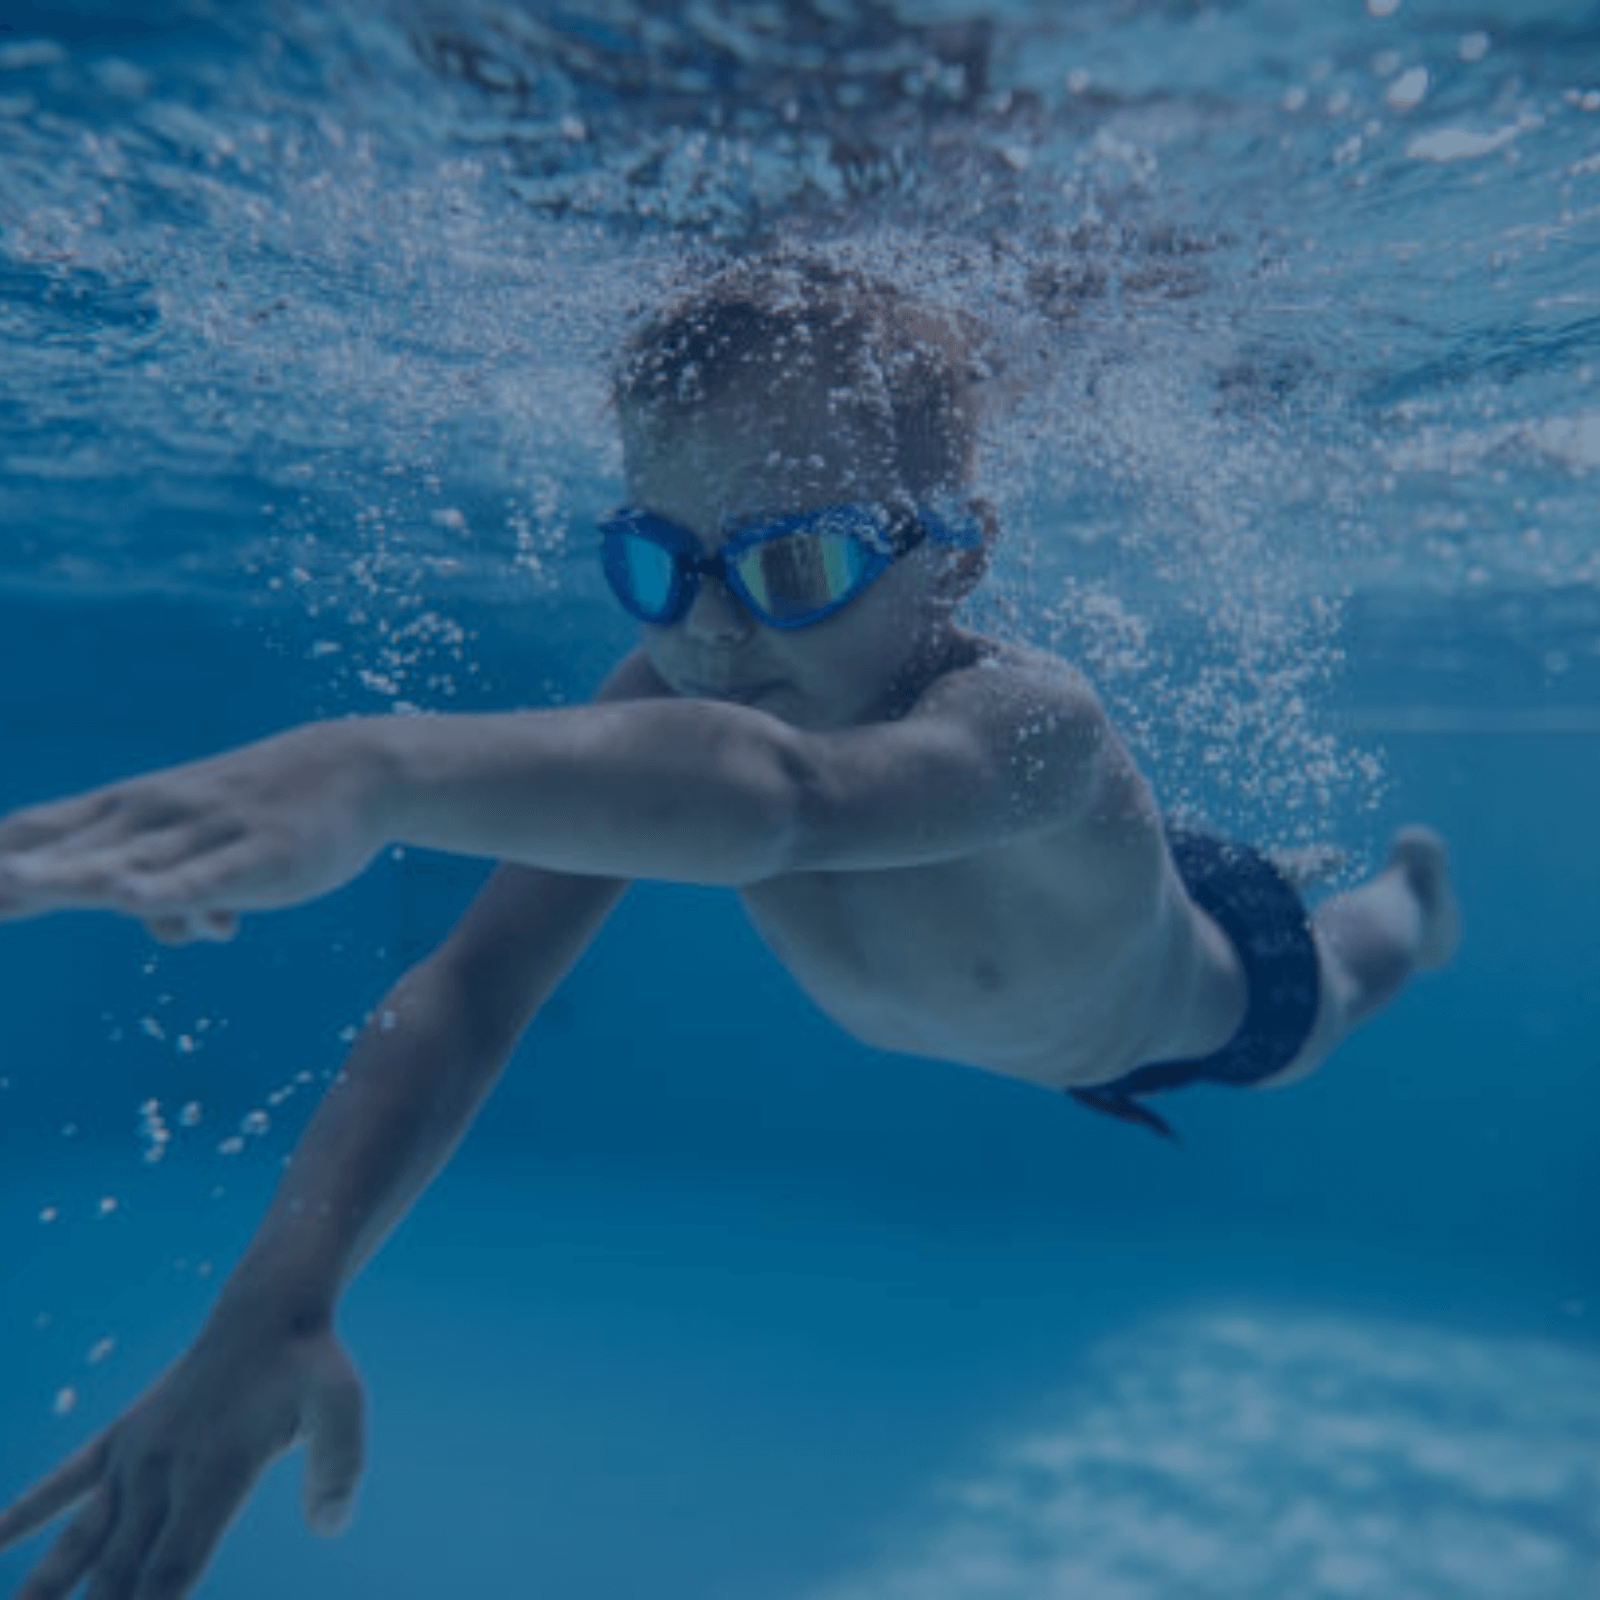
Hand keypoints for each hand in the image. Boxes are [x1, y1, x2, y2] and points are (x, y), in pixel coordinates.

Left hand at [0, 722, 390, 937]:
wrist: (357, 770)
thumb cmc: (271, 809)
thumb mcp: (209, 851)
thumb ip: (173, 891)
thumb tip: (168, 927)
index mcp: (128, 810)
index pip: (34, 832)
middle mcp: (153, 817)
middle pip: (61, 849)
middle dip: (10, 874)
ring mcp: (205, 835)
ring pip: (125, 863)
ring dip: (64, 877)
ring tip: (12, 884)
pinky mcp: (258, 858)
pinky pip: (205, 877)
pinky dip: (165, 889)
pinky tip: (127, 897)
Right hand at [0, 1315, 365, 1599]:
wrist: (270, 1307)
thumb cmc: (311, 1361)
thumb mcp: (343, 1405)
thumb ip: (339, 1467)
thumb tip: (332, 1526)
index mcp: (212, 1475)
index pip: (170, 1575)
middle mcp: (161, 1472)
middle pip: (117, 1575)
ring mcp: (133, 1455)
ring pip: (79, 1541)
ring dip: (45, 1591)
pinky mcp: (120, 1437)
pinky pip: (63, 1481)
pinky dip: (24, 1512)